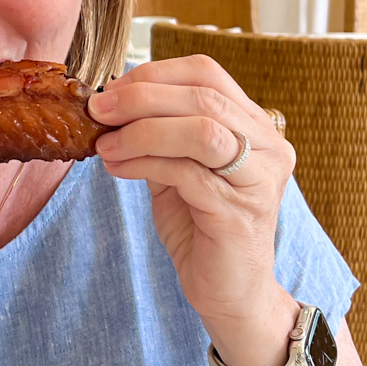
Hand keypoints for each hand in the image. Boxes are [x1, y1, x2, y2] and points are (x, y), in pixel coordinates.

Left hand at [89, 55, 297, 365]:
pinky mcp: (239, 213)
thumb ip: (158, 135)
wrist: (228, 292)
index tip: (112, 90)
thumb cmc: (202, 229)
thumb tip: (110, 103)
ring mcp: (259, 179)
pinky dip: (144, 164)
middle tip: (98, 111)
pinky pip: (187, 173)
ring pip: (201, 130)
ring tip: (106, 145)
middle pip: (204, 96)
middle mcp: (268, 146)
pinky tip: (118, 169)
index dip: (154, 74)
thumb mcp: (178, 169)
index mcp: (255, 126)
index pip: (207, 73)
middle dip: (140, 98)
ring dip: (142, 131)